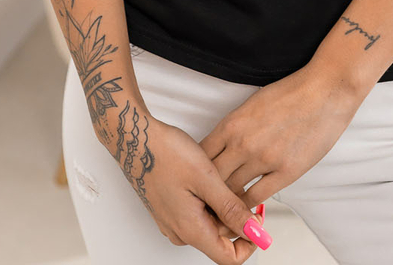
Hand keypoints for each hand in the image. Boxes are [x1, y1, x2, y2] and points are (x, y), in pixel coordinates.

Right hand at [105, 113, 269, 262]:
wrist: (135, 139)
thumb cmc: (165, 154)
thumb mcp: (206, 178)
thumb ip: (231, 208)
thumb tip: (253, 229)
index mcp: (191, 229)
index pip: (229, 258)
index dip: (250, 242)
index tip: (258, 219)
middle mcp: (180, 231)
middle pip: (221, 239)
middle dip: (235, 216)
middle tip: (236, 183)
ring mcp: (174, 221)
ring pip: (210, 224)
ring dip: (221, 205)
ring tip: (217, 176)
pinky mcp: (170, 209)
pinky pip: (197, 213)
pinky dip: (208, 199)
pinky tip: (205, 177)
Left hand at [197, 62, 362, 209]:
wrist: (325, 91)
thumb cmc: (290, 93)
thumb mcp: (252, 104)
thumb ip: (235, 128)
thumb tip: (222, 149)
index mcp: (232, 123)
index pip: (201, 156)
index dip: (196, 171)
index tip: (198, 180)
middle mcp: (242, 143)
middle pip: (211, 178)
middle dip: (207, 192)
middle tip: (206, 202)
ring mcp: (264, 159)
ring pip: (232, 191)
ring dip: (228, 201)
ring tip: (224, 210)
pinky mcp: (285, 172)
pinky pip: (256, 197)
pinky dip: (249, 205)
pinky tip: (248, 207)